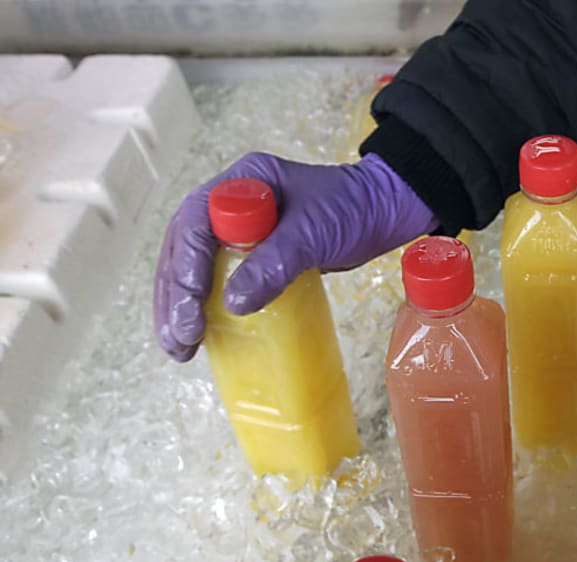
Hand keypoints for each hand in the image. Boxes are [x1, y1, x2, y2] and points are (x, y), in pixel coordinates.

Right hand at [154, 152, 436, 361]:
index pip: (194, 221)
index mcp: (240, 183)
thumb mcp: (312, 233)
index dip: (185, 262)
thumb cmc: (352, 210)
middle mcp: (230, 203)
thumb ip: (274, 262)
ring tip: (179, 348)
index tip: (191, 299)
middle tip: (179, 337)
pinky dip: (208, 307)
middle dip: (175, 294)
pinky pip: (219, 279)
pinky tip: (203, 335)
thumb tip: (233, 303)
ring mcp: (240, 230)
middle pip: (184, 248)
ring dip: (181, 306)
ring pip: (194, 267)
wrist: (384, 212)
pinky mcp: (254, 255)